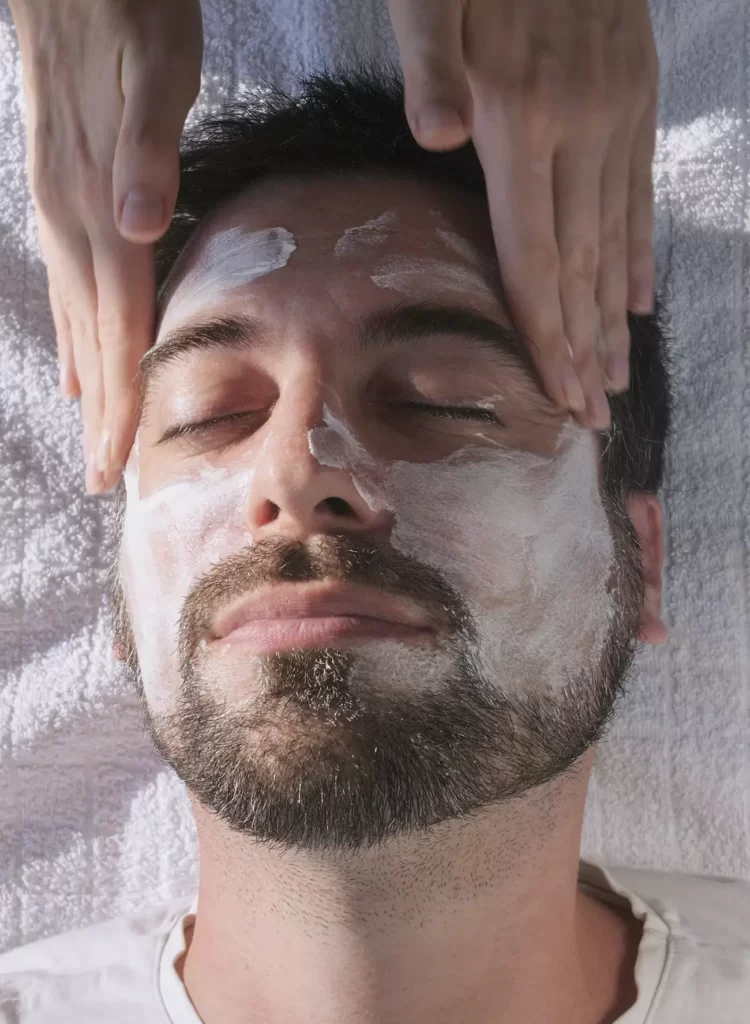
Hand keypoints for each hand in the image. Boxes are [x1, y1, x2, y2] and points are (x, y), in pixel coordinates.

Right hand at [9, 0, 202, 492]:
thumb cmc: (127, 11)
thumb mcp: (153, 69)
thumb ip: (146, 150)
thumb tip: (136, 224)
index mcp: (104, 209)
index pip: (117, 328)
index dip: (120, 403)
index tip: (117, 467)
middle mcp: (75, 221)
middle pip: (93, 340)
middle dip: (102, 416)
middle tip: (102, 481)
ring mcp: (62, 208)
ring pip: (76, 318)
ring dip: (89, 382)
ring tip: (94, 437)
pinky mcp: (63, 191)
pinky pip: (69, 283)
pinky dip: (75, 331)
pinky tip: (78, 357)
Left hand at [387, 0, 658, 429]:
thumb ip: (432, 61)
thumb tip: (437, 136)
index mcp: (522, 116)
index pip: (534, 252)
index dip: (544, 331)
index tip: (556, 395)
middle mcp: (579, 127)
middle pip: (579, 265)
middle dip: (582, 349)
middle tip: (591, 418)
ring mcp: (615, 114)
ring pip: (614, 239)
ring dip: (613, 318)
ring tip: (615, 380)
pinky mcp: (633, 98)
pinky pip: (638, 192)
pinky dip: (639, 254)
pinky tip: (639, 301)